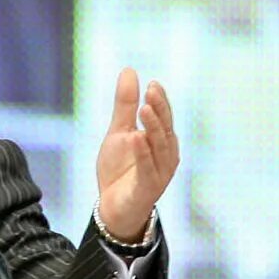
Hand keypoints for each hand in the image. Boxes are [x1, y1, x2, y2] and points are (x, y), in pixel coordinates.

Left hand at [95, 68, 178, 242]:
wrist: (113, 207)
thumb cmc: (120, 169)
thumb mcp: (119, 132)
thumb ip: (124, 105)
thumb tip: (129, 70)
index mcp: (161, 141)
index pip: (164, 118)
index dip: (161, 101)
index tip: (153, 83)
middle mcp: (166, 156)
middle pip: (165, 129)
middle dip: (160, 110)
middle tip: (151, 91)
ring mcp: (159, 173)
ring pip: (160, 148)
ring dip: (153, 128)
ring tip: (144, 109)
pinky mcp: (147, 188)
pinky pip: (147, 169)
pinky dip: (143, 153)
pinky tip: (136, 138)